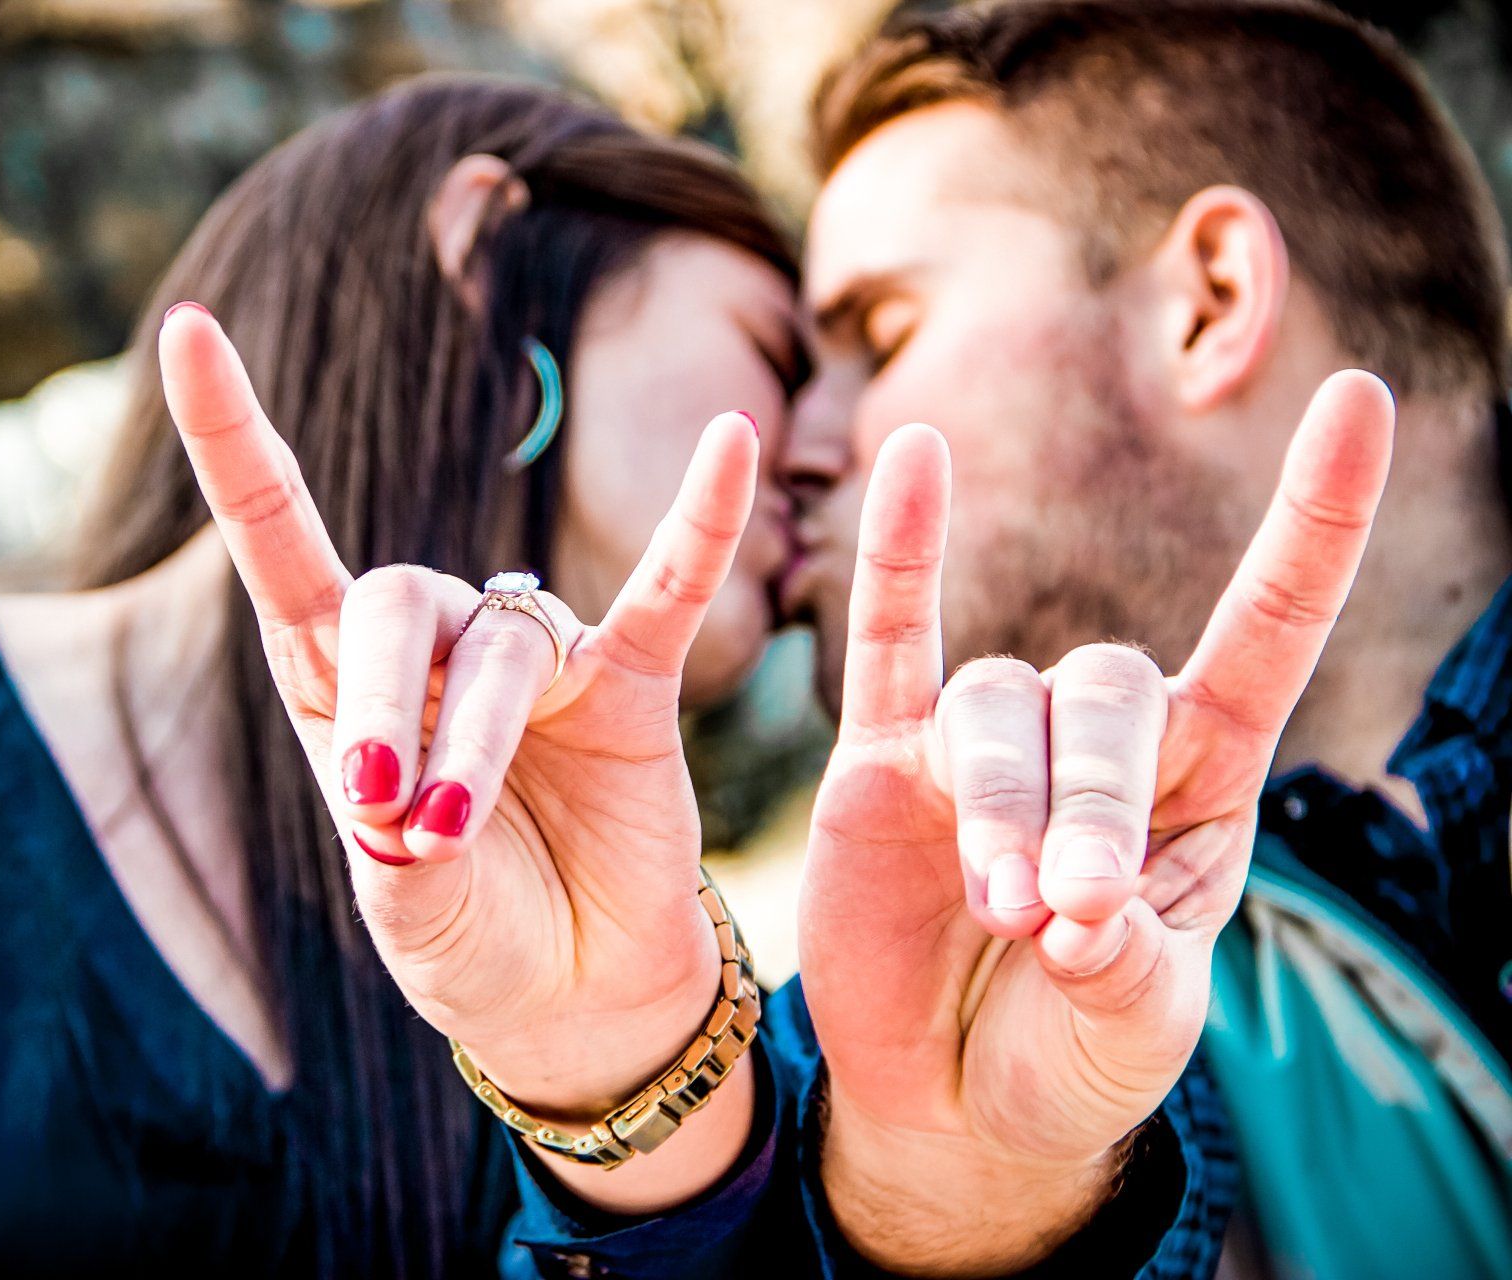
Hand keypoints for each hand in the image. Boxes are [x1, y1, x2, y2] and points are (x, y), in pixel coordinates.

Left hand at [159, 303, 762, 1210]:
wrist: (574, 1000)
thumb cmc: (468, 942)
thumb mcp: (401, 912)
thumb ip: (392, 852)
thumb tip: (407, 797)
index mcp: (343, 690)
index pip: (281, 544)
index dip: (235, 442)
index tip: (187, 335)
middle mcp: (435, 654)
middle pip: (394, 604)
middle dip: (386, 702)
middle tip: (392, 813)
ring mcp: (538, 661)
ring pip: (500, 648)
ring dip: (475, 741)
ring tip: (454, 836)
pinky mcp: (635, 682)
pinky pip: (670, 589)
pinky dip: (700, 524)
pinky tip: (733, 442)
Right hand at [799, 372, 1394, 1272]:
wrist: (961, 1108)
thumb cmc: (1076, 1057)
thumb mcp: (1138, 1030)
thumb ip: (1124, 969)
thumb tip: (1067, 909)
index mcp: (1203, 785)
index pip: (1268, 630)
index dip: (1314, 522)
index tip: (1360, 399)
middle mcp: (1099, 744)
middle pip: (1108, 692)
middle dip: (1093, 798)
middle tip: (1067, 911)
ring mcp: (983, 744)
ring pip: (1000, 708)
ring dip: (1004, 802)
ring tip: (1002, 909)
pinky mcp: (883, 763)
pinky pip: (891, 640)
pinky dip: (899, 551)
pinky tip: (909, 460)